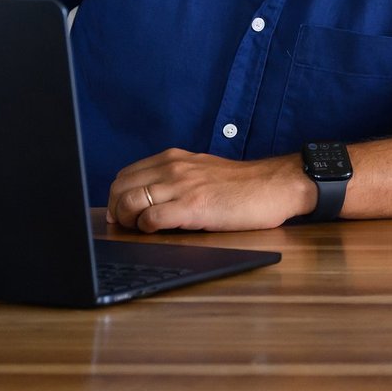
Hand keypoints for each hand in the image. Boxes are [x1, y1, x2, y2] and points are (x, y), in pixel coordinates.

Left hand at [107, 148, 314, 232]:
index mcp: (173, 159)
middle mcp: (173, 169)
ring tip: (140, 229)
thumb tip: (149, 196)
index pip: (125, 175)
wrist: (275, 186)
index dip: (116, 196)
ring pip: (130, 202)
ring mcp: (182, 187)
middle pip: (120, 188)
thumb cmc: (242, 184)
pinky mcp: (193, 207)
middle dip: (116, 209)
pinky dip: (146, 228)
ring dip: (127, 220)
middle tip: (125, 224)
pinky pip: (152, 219)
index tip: (121, 212)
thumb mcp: (202, 171)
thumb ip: (175, 178)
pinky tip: (159, 231)